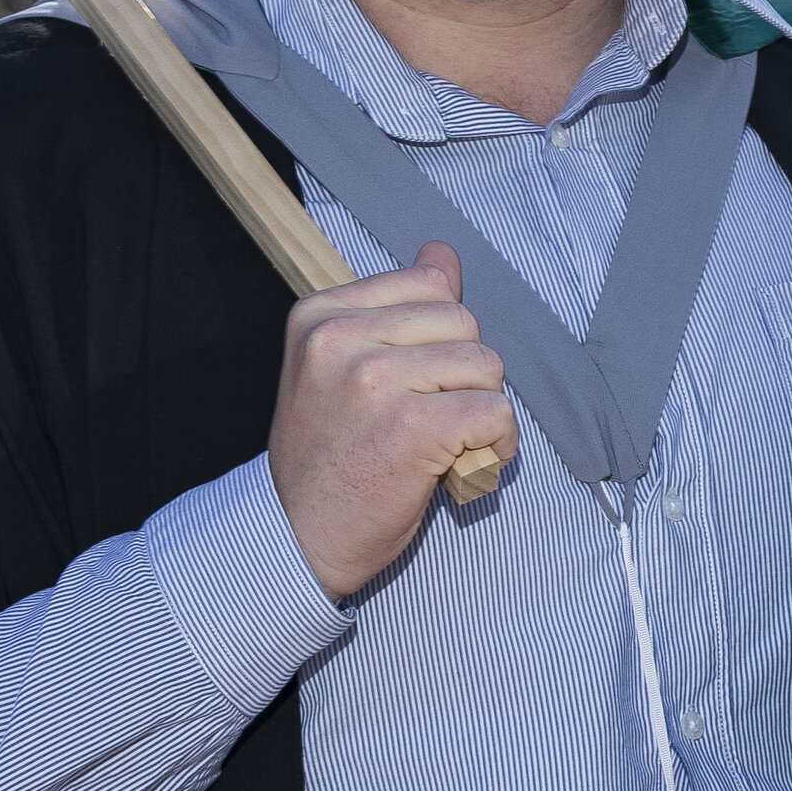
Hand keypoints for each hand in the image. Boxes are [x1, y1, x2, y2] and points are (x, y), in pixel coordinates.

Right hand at [266, 242, 515, 600]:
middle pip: (463, 322)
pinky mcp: (410, 427)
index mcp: (320, 314)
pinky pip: (494, 412)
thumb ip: (396, 309)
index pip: (428, 283)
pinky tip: (464, 465)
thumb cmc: (328, 457)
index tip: (416, 382)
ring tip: (446, 443)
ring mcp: (373, 380)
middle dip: (465, 374)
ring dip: (481, 410)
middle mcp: (340, 339)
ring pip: (485, 365)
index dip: (442, 337)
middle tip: (431, 420)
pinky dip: (496, 444)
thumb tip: (443, 253)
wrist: (295, 537)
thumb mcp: (344, 367)